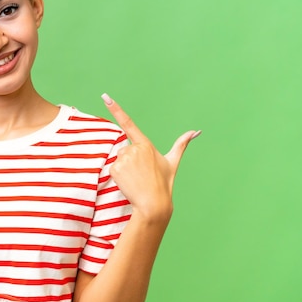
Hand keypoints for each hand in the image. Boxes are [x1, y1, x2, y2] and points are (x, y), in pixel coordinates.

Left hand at [102, 93, 200, 221]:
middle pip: (125, 150)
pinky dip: (119, 176)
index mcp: (146, 145)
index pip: (128, 123)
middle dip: (130, 161)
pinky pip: (113, 169)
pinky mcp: (115, 169)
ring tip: (136, 179)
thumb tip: (196, 131)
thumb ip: (181, 144)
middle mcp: (134, 149)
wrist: (153, 204)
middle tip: (141, 174)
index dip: (116, 109)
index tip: (105, 97)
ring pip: (119, 160)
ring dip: (125, 169)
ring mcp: (124, 159)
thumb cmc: (164, 183)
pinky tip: (129, 183)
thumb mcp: (172, 162)